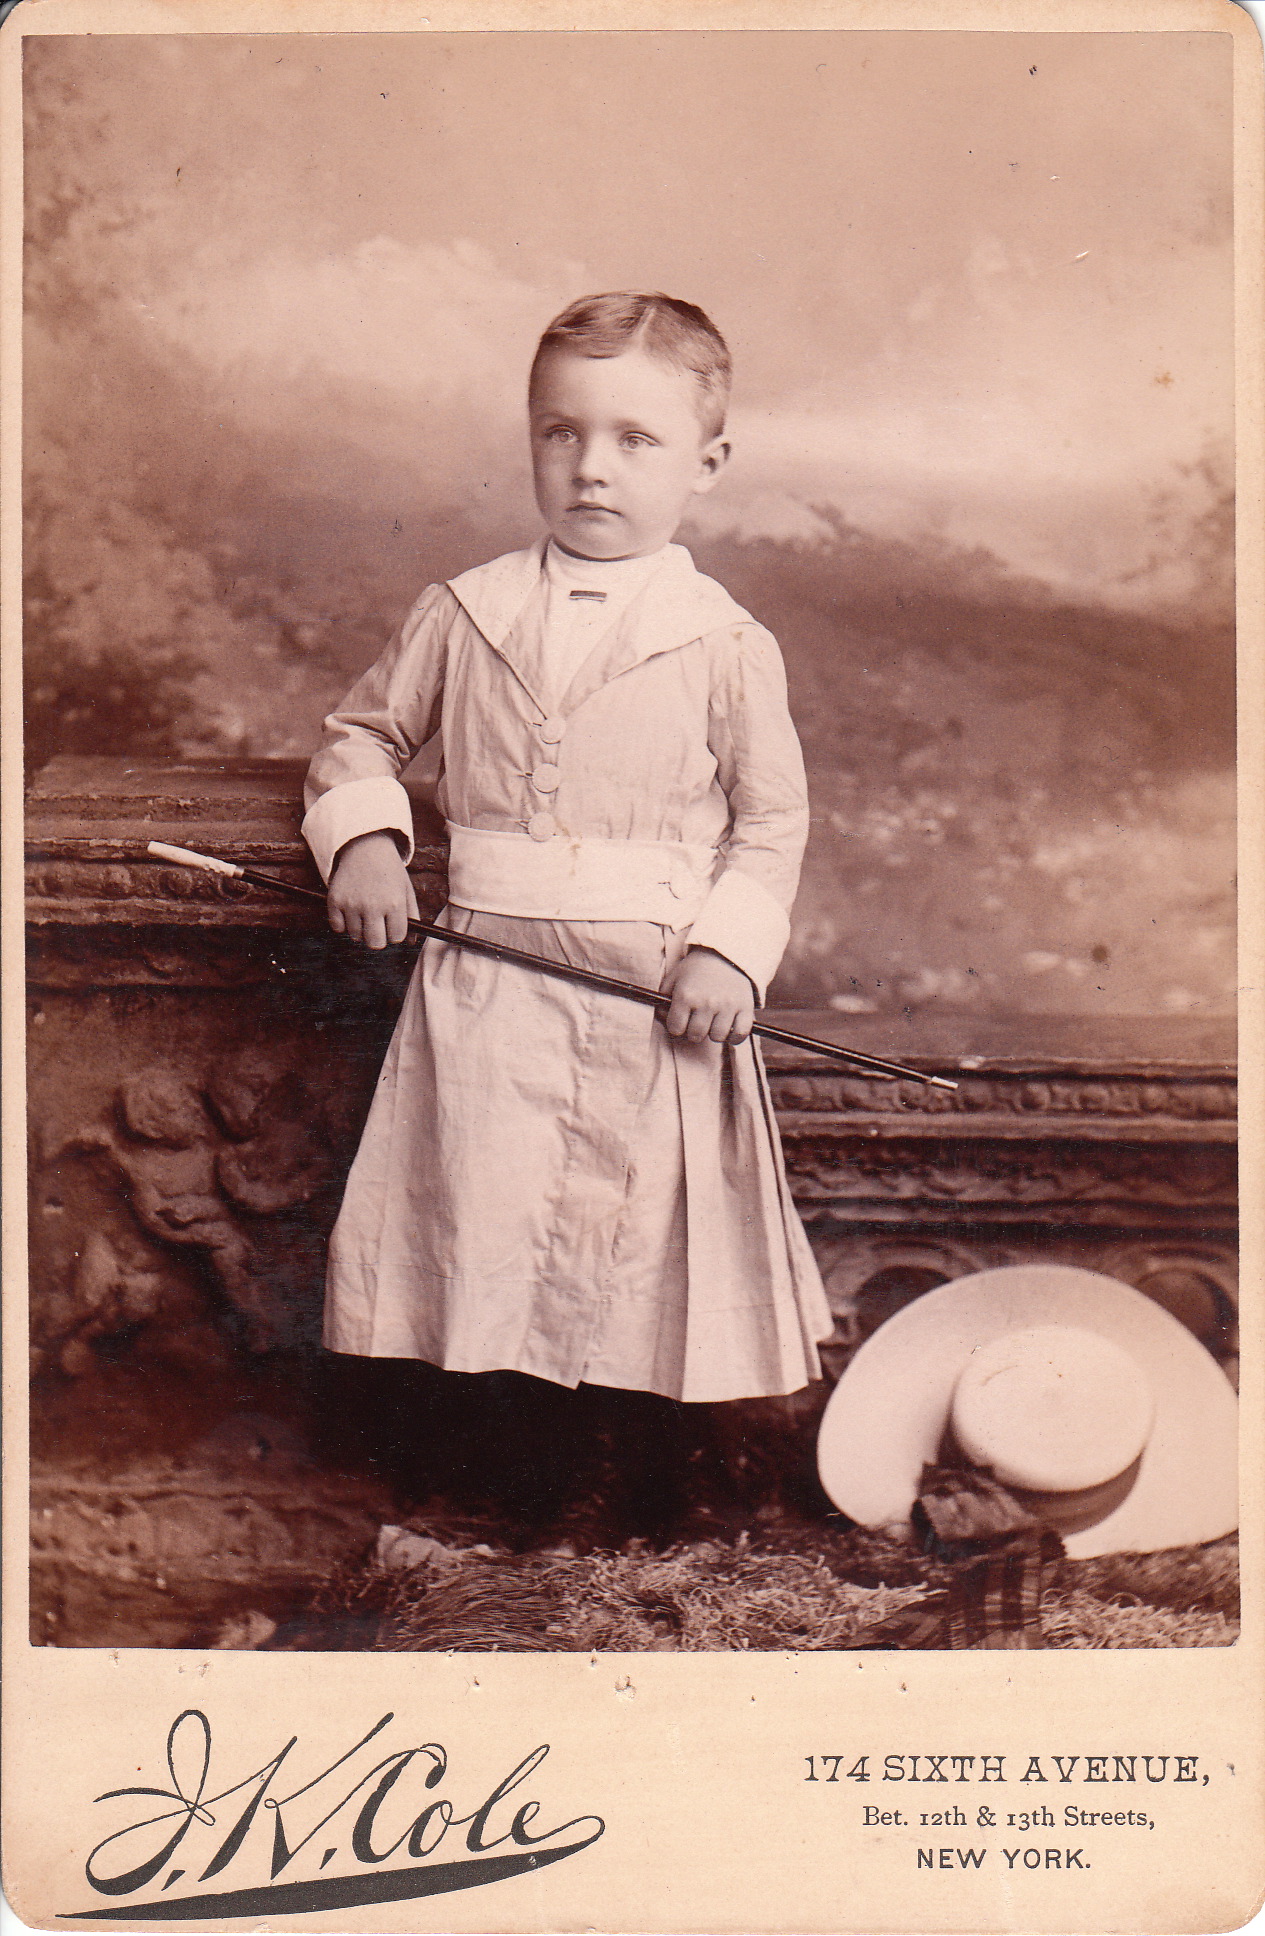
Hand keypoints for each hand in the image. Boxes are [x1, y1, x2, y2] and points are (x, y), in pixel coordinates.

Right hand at [327, 831, 418, 948]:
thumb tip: (411, 942)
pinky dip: (343, 923)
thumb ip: (412, 916)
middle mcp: (373, 906)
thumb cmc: (389, 870)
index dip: (395, 933)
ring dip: (360, 929)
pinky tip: (350, 910)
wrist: (365, 846)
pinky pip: (337, 927)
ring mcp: (352, 904)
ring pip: (356, 936)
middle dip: (378, 938)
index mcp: (395, 903)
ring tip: (364, 911)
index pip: (396, 937)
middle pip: (375, 944)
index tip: (392, 925)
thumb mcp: (406, 889)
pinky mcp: (335, 901)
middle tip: (378, 925)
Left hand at [661, 947, 755, 1045]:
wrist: (723, 954)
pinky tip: (730, 1029)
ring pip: (717, 1037)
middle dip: (694, 1031)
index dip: (677, 1026)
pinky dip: (735, 1037)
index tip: (681, 1020)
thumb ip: (663, 1001)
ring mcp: (728, 1005)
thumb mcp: (673, 979)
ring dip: (714, 1033)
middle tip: (697, 1020)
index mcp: (686, 995)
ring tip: (713, 1021)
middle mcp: (707, 1002)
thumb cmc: (695, 970)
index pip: (676, 1029)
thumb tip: (664, 1020)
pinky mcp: (745, 1007)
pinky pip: (740, 1033)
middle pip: (696, 1035)